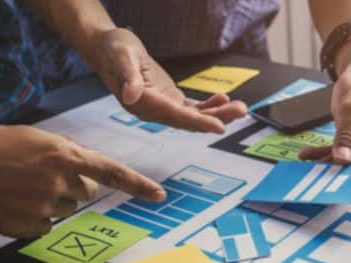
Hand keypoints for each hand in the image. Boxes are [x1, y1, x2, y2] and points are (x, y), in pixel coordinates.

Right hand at [0, 125, 164, 237]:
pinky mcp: (25, 226)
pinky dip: (33, 219)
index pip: (112, 172)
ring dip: (51, 202)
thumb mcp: (36, 139)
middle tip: (39, 175)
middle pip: (87, 193)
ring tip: (20, 186)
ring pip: (66, 211)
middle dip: (72, 187)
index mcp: (63, 154)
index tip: (160, 196)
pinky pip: (45, 228)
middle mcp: (57, 181)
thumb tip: (91, 178)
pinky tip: (12, 203)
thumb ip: (68, 156)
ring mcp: (41, 205)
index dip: (139, 185)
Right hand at [93, 28, 246, 132]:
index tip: (220, 126)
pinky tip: (224, 99)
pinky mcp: (169, 100)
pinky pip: (192, 109)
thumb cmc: (114, 49)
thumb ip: (127, 75)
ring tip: (241, 107)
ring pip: (194, 116)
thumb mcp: (120, 56)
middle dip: (217, 118)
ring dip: (218, 113)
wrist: (109, 48)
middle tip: (241, 111)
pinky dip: (208, 106)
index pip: (175, 116)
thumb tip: (132, 95)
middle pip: (189, 120)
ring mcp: (162, 107)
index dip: (198, 122)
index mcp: (142, 103)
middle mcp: (154, 111)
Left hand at [299, 47, 350, 162]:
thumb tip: (344, 159)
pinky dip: (324, 150)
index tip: (331, 172)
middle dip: (334, 165)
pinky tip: (308, 154)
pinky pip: (339, 148)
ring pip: (345, 156)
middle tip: (314, 169)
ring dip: (325, 158)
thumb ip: (347, 135)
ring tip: (307, 160)